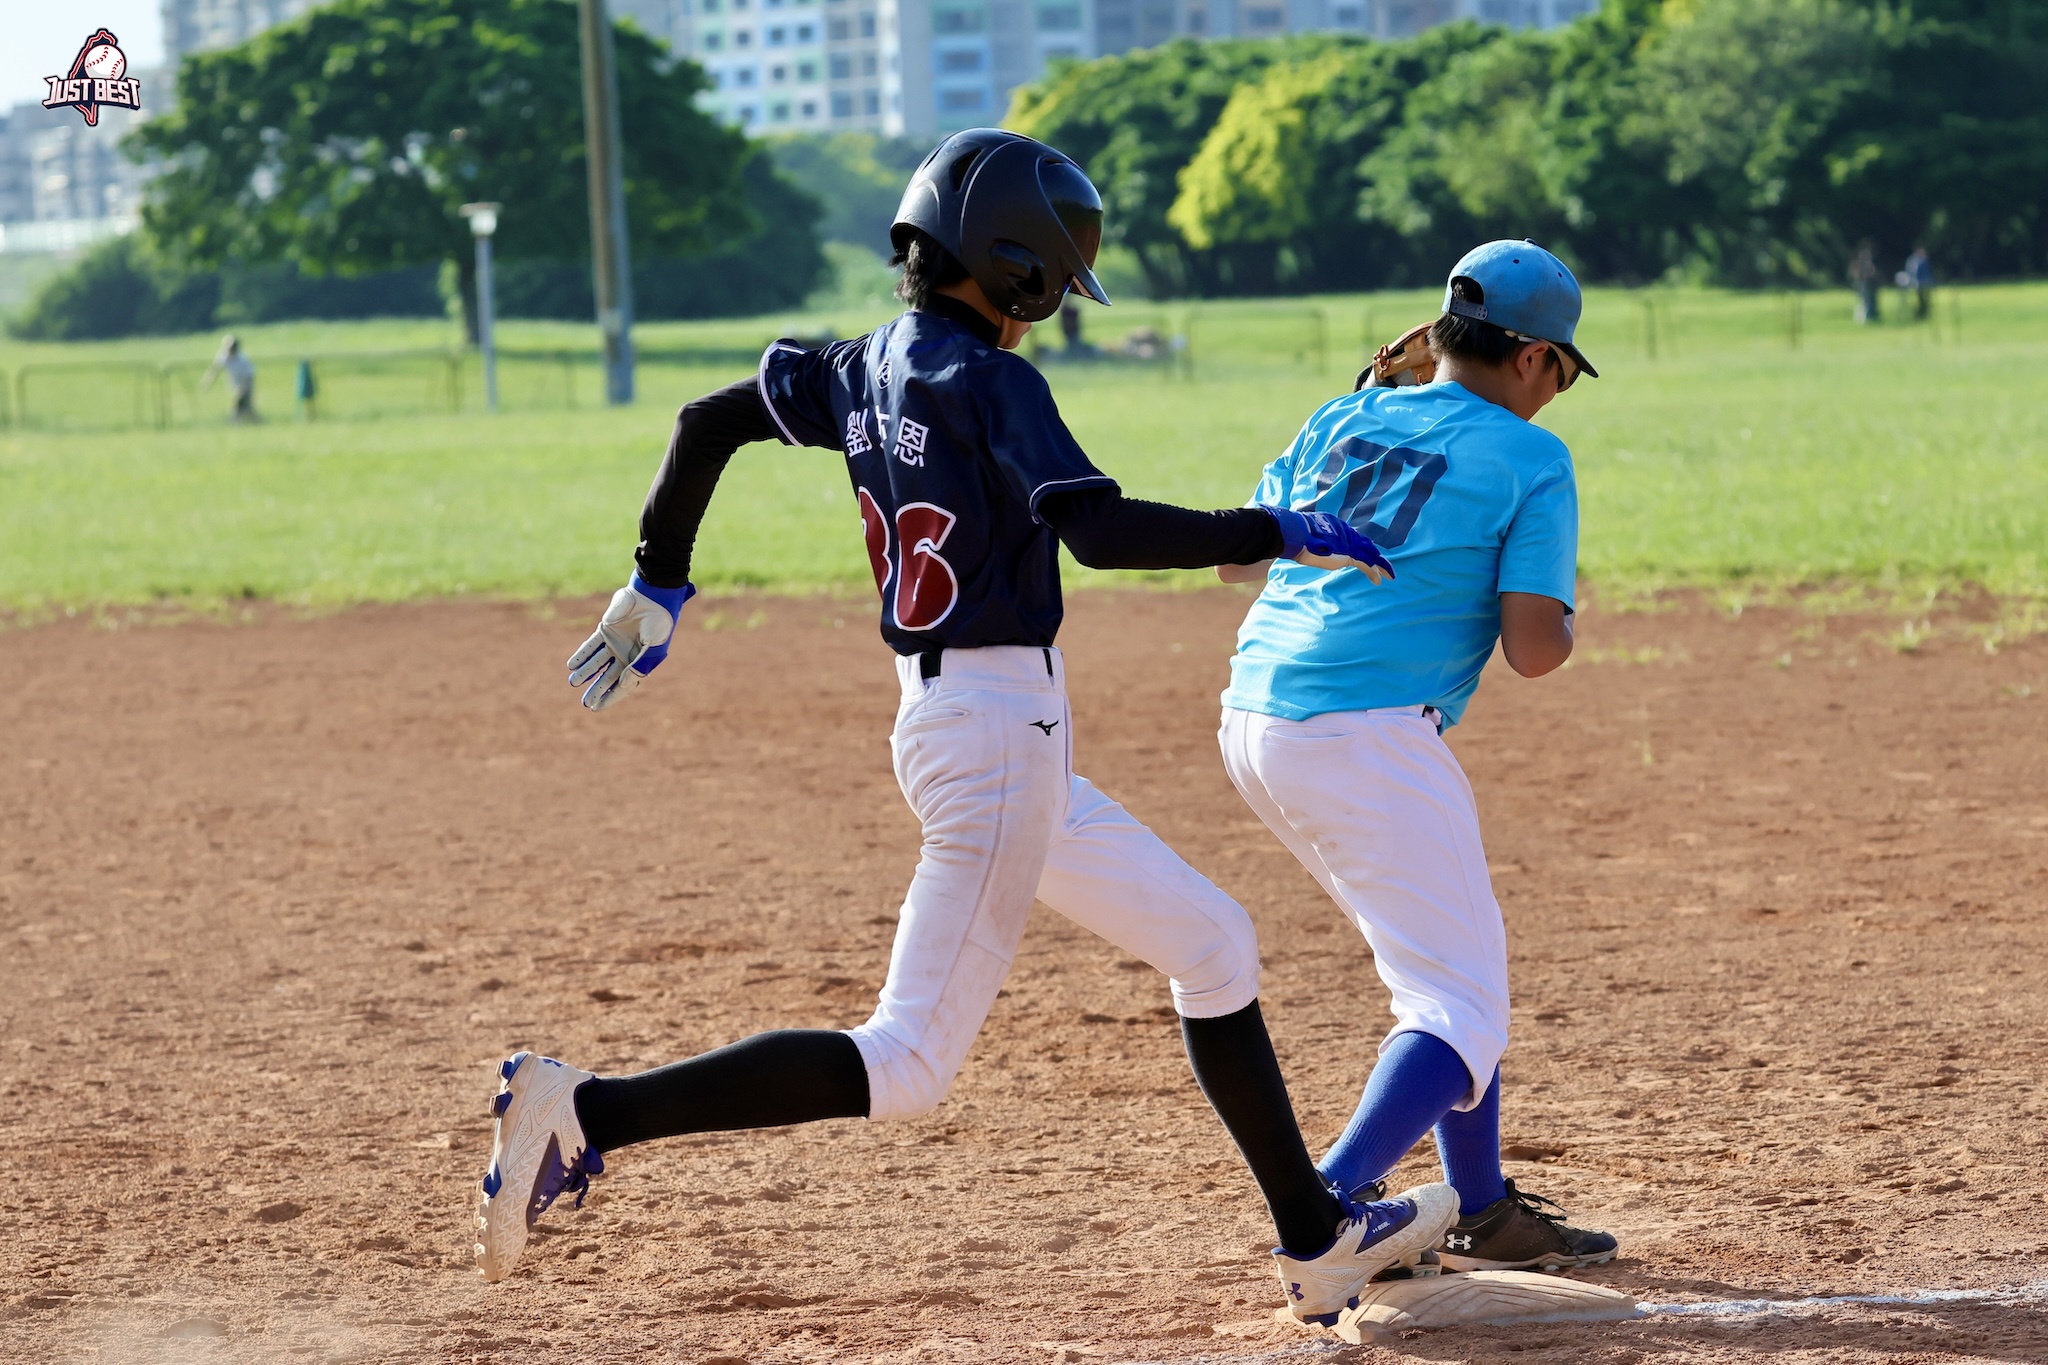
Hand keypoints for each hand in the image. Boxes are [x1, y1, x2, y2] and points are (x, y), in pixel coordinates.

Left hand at [567, 574, 695, 711]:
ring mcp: (614, 643)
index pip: (622, 685)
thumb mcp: (654, 649)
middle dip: (596, 690)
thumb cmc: (659, 624)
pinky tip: (572, 666)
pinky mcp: (605, 630)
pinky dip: (581, 655)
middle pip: (607, 677)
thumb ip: (639, 667)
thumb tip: (622, 684)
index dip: (610, 697)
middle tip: (584, 702)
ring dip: (585, 673)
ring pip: (596, 663)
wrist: (653, 597)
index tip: (596, 707)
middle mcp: (625, 655)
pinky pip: (590, 646)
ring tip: (573, 683)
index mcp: (639, 663)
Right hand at [1261, 506, 1395, 584]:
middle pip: (1365, 543)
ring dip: (1380, 565)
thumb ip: (1308, 539)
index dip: (1360, 545)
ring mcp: (1348, 542)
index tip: (1365, 552)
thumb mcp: (1303, 536)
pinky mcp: (1348, 554)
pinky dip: (1374, 572)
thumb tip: (1295, 542)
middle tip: (1384, 563)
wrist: (1295, 533)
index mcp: (1334, 525)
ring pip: (1370, 554)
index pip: (1351, 536)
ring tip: (1389, 575)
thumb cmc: (1293, 534)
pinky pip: (1367, 564)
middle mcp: (1344, 531)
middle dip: (1375, 554)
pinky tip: (1379, 581)